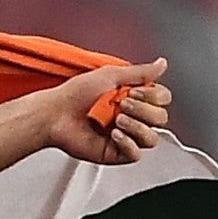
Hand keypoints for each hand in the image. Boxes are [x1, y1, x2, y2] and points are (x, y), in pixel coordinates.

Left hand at [40, 57, 170, 164]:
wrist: (55, 114)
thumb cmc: (75, 95)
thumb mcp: (110, 75)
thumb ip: (140, 72)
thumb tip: (162, 64)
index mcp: (134, 98)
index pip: (162, 99)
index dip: (154, 96)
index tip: (134, 91)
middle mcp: (132, 117)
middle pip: (160, 118)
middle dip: (143, 110)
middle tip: (122, 104)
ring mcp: (125, 136)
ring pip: (152, 138)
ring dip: (138, 127)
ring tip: (117, 120)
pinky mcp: (115, 153)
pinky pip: (135, 154)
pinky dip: (128, 144)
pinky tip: (113, 135)